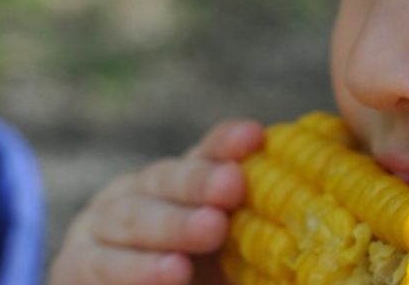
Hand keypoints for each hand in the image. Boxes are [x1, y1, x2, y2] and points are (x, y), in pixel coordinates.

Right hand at [49, 120, 263, 284]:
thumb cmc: (195, 271)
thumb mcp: (231, 246)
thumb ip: (263, 220)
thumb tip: (331, 182)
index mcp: (174, 181)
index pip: (202, 154)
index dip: (224, 145)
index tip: (254, 137)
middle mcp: (134, 195)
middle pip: (163, 182)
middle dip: (197, 183)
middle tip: (232, 187)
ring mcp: (100, 230)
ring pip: (130, 222)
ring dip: (167, 229)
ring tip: (206, 233)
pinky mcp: (77, 268)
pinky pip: (102, 269)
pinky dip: (135, 272)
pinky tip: (169, 275)